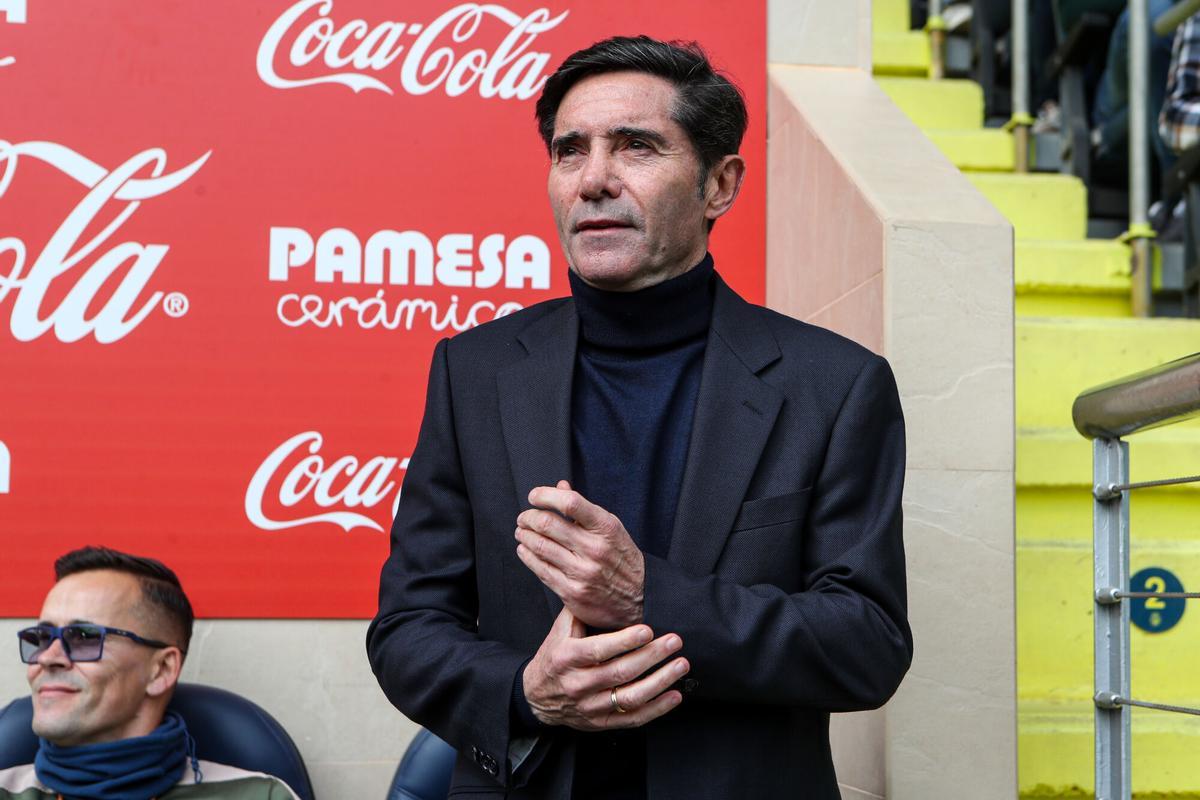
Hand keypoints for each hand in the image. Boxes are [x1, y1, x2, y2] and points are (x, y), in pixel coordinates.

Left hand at [516, 481, 644, 628]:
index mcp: (606, 528)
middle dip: (529, 517)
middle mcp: (594, 549)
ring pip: (541, 547)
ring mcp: (582, 572)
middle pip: (548, 524)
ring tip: (522, 532)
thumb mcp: (610, 527)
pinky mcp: (572, 592)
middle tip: (524, 517)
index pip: (570, 503)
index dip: (546, 496)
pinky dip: (527, 556)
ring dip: (525, 536)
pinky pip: (541, 570)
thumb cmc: (621, 558)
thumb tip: (560, 487)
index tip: (535, 496)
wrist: (640, 598)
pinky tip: (526, 550)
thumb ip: (583, 508)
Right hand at [523, 606, 686, 729]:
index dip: (626, 641)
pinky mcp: (601, 722)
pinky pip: (633, 718)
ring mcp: (590, 706)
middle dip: (652, 656)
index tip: (648, 630)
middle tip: (674, 641)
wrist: (537, 696)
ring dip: (660, 681)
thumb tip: (607, 588)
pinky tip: (675, 695)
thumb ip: (582, 611)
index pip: (599, 650)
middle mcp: (578, 684)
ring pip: (630, 698)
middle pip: (621, 672)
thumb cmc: (555, 656)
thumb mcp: (560, 631)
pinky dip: (657, 709)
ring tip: (681, 665)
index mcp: (567, 658)